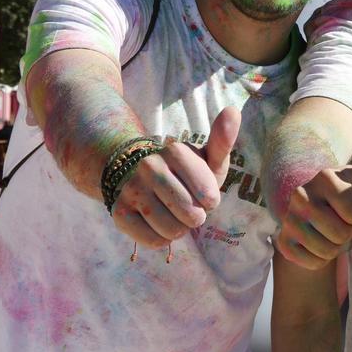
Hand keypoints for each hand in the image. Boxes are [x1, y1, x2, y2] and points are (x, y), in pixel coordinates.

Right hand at [111, 106, 240, 247]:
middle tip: (189, 205)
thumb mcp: (206, 157)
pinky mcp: (118, 212)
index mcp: (175, 151)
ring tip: (173, 213)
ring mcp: (131, 189)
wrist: (137, 174)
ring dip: (180, 228)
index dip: (210, 200)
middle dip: (196, 216)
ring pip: (172, 230)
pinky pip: (154, 241)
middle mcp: (149, 167)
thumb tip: (233, 110)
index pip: (208, 195)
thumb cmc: (184, 171)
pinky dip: (162, 238)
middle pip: (191, 214)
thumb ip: (222, 140)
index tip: (204, 193)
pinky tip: (158, 222)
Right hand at [276, 131, 351, 269]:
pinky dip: (321, 259)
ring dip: (335, 248)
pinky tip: (318, 243)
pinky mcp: (282, 241)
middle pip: (340, 235)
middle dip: (348, 234)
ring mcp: (288, 218)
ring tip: (330, 231)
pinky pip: (312, 263)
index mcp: (323, 176)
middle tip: (341, 221)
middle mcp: (300, 195)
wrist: (324, 214)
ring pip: (326, 252)